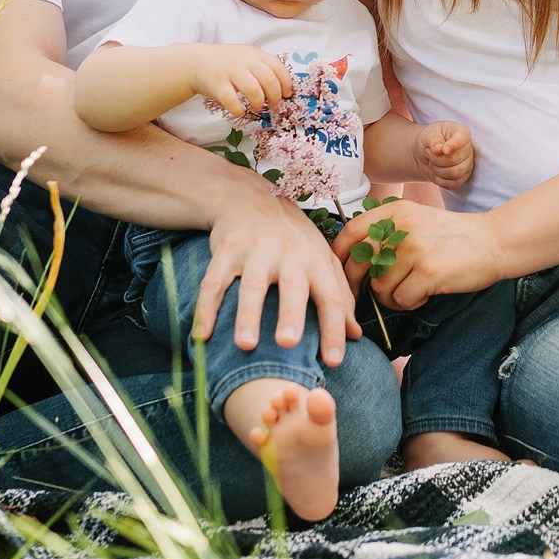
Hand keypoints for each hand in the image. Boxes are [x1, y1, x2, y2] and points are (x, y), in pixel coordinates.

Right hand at [186, 45, 294, 116]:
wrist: (196, 61)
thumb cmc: (227, 63)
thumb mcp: (246, 58)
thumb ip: (262, 67)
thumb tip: (283, 89)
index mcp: (254, 53)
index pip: (278, 66)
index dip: (286, 83)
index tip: (287, 95)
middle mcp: (244, 60)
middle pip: (269, 79)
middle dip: (275, 96)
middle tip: (274, 106)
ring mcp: (230, 71)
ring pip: (253, 89)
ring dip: (259, 103)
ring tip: (257, 108)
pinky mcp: (216, 84)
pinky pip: (232, 100)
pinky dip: (239, 109)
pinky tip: (240, 111)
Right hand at [198, 183, 360, 364]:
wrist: (249, 197)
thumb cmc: (292, 237)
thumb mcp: (321, 258)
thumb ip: (339, 295)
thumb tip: (356, 335)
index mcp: (315, 259)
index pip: (330, 296)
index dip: (334, 328)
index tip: (333, 361)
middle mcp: (288, 254)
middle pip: (292, 286)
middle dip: (291, 314)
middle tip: (288, 344)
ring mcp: (255, 251)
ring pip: (252, 285)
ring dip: (248, 315)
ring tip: (246, 346)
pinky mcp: (226, 249)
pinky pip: (213, 281)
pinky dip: (206, 308)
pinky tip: (202, 335)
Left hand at [336, 200, 505, 308]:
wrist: (493, 242)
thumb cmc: (451, 237)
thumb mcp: (416, 221)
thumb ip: (388, 233)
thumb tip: (352, 261)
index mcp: (395, 212)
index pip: (351, 233)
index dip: (339, 257)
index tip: (338, 274)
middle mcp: (401, 226)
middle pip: (360, 265)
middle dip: (359, 288)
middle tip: (370, 297)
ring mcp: (415, 248)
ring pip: (380, 288)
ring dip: (393, 298)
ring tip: (412, 290)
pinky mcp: (429, 270)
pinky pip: (401, 299)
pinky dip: (410, 303)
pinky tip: (425, 294)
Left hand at [414, 121, 473, 187]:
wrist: (427, 153)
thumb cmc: (430, 139)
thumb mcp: (428, 135)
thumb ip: (434, 140)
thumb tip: (438, 150)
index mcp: (462, 133)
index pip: (463, 138)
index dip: (453, 145)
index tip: (443, 149)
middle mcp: (468, 149)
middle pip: (454, 159)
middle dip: (436, 159)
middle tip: (429, 153)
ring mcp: (467, 164)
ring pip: (454, 173)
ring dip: (437, 170)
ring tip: (432, 162)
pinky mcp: (463, 177)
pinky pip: (453, 184)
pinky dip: (440, 180)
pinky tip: (436, 172)